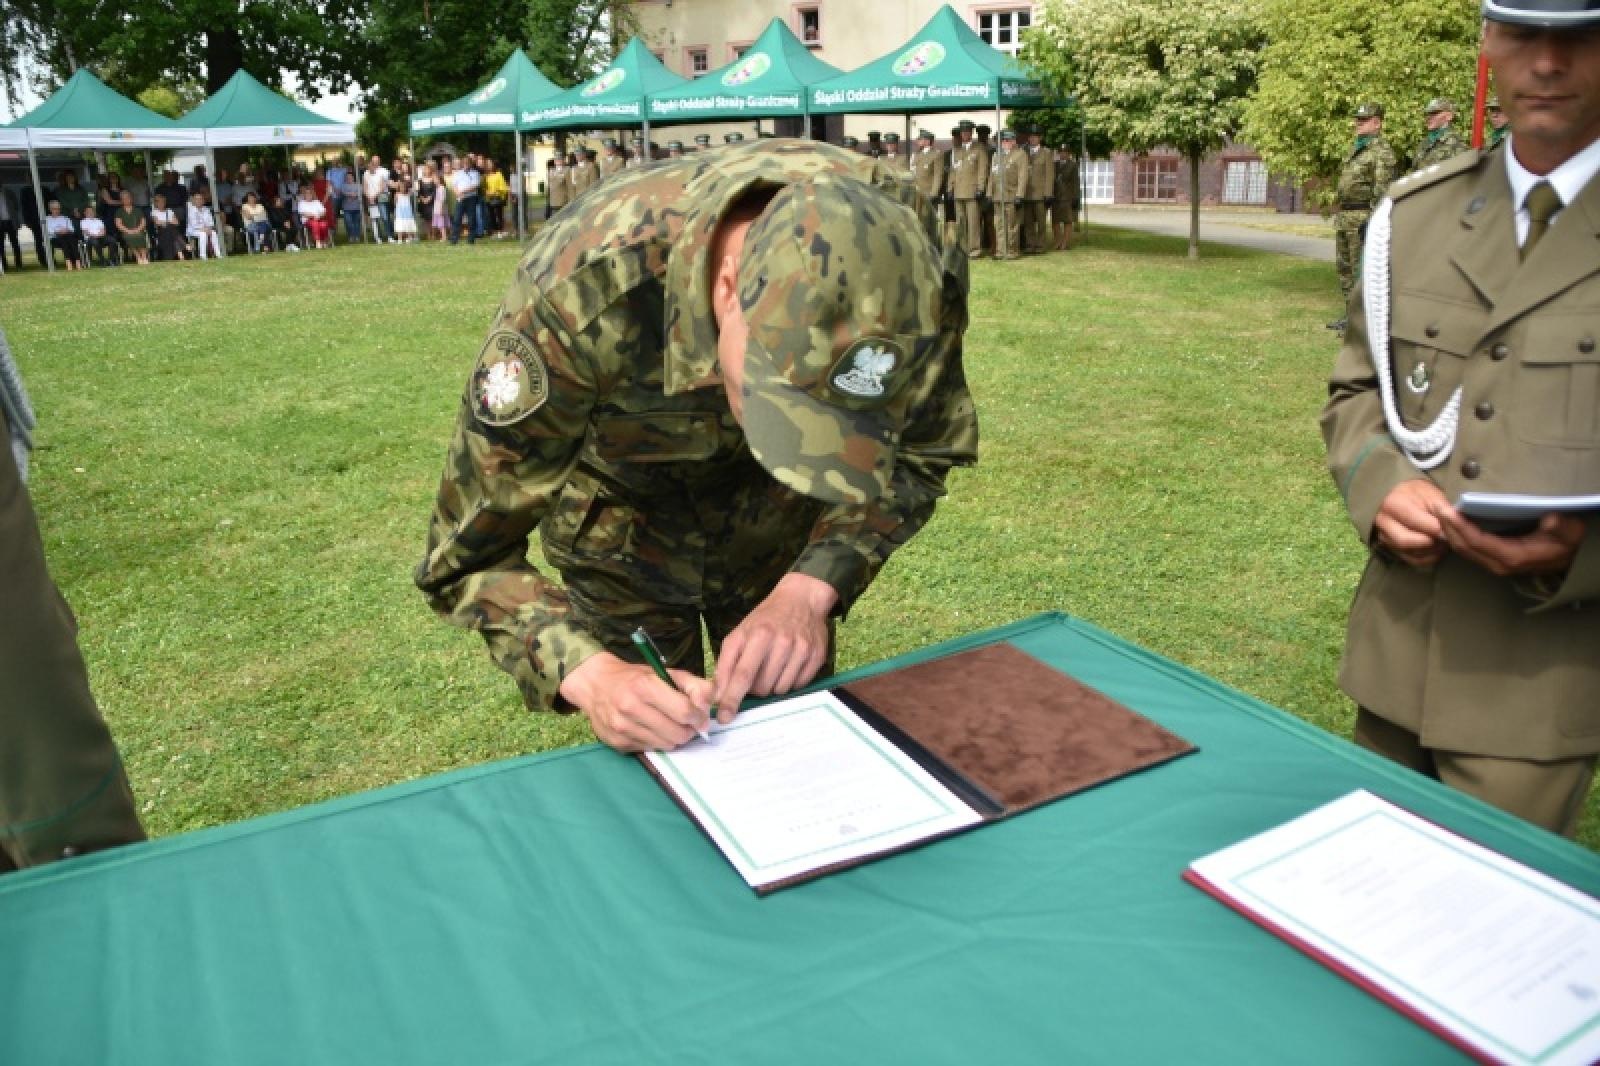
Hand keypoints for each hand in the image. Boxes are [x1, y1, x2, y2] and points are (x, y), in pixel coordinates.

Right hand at [559, 651, 712, 752]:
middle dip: (688, 730)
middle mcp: (630, 708)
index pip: (684, 712)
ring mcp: (622, 728)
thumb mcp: (665, 672)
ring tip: (669, 724)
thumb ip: (694, 685)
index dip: (698, 716)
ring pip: (666, 745)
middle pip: (678, 734)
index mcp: (644, 686)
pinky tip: (650, 728)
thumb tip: (708, 708)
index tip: (698, 716)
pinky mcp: (617, 744)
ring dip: (673, 737)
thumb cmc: (635, 677)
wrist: (595, 684)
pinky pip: (650, 749)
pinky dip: (656, 741)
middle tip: (686, 722)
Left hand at [712, 573, 837, 716]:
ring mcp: (802, 650)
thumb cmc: (766, 619)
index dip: (732, 698)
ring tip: (773, 667)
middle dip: (754, 689)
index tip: (724, 717)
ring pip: (780, 690)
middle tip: (757, 672)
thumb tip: (718, 694)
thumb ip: (726, 663)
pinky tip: (788, 666)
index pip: (743, 674)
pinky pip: (798, 686)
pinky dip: (789, 682)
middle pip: (762, 687)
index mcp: (759, 635)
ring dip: (772, 686)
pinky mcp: (817, 657)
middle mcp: (782, 642)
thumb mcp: (740, 633)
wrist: (802, 599)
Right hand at [1373, 479, 1448, 567]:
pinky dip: (1428, 558)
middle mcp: (1383, 523)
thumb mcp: (1432, 495)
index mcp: (1392, 504)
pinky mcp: (1392, 548)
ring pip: (1410, 553)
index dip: (1435, 528)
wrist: (1405, 496)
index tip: (1449, 528)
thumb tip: (1448, 531)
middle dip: (1430, 542)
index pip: (1414, 523)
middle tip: (1445, 537)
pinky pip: (1412, 561)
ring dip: (1431, 551)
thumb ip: (1441, 512)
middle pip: (1405, 541)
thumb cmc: (1420, 494)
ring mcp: (1385, 537)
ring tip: (1443, 541)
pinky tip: (1437, 549)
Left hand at [1436, 508, 1584, 577]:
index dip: (1458, 526)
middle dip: (1446, 526)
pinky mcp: (1493, 560)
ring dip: (1448, 530)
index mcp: (1512, 556)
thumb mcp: (1570, 531)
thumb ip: (1560, 526)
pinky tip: (1449, 521)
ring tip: (1438, 510)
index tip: (1445, 510)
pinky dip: (1456, 534)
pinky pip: (1468, 548)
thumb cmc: (1569, 541)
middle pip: (1462, 546)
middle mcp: (1498, 564)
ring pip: (1462, 549)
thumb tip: (1549, 520)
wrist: (1573, 556)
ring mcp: (1495, 564)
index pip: (1475, 541)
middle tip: (1434, 505)